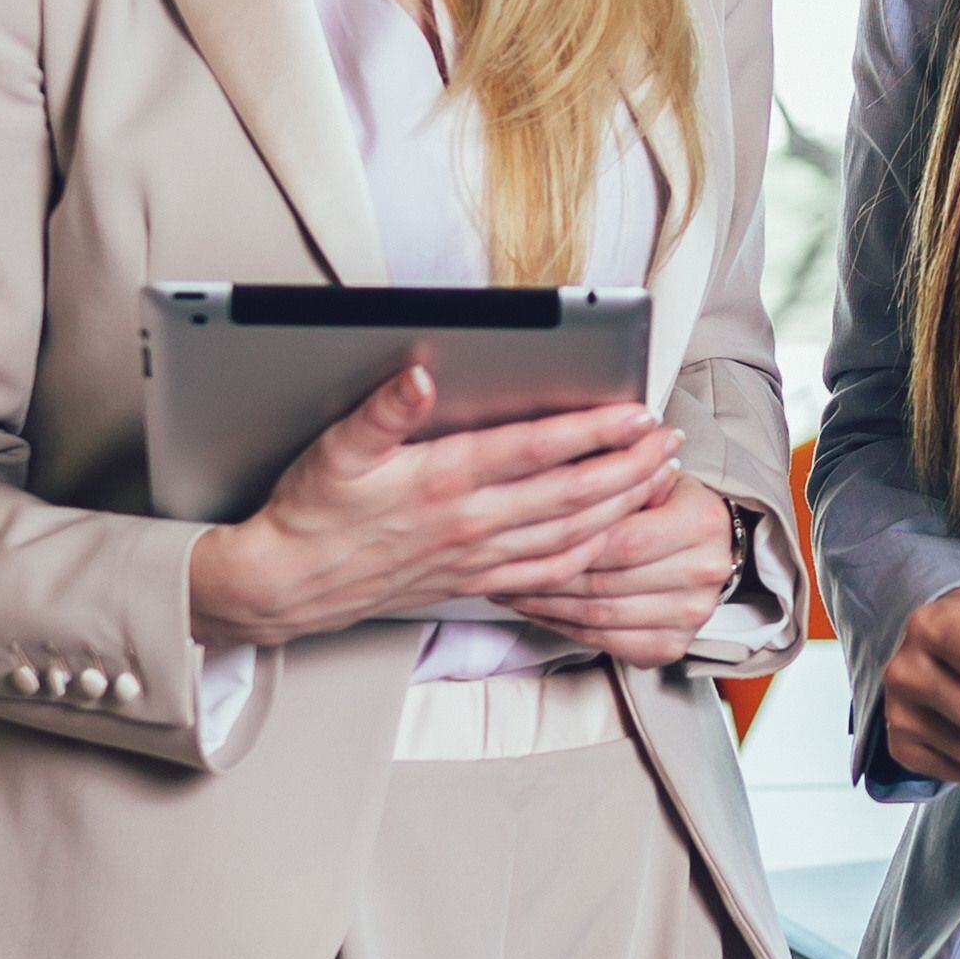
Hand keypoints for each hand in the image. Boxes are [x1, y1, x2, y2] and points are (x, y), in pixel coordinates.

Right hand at [183, 362, 685, 646]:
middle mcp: (471, 523)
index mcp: (444, 481)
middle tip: (668, 440)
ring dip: (621, 506)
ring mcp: (478, 559)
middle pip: (572, 495)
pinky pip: (549, 575)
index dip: (594, 430)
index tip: (635, 411)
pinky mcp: (475, 583)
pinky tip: (611, 536)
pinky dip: (590, 554)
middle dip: (629, 465)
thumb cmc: (314, 512)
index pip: (537, 451)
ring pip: (571, 535)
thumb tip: (422, 374)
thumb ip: (384, 408)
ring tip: (656, 477)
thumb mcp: (337, 449)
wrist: (292, 584)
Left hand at [469, 465, 739, 667]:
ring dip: (545, 604)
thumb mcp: (651, 474)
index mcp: (701, 523)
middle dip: (545, 575)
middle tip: (499, 563)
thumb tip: (564, 448)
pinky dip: (563, 626)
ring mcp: (689, 615)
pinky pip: (605, 641)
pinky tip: (536, 609)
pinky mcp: (672, 645)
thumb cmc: (671, 505)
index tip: (521, 533)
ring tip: (507, 585)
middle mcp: (703, 573)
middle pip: (605, 580)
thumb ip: (617, 470)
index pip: (622, 539)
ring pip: (599, 615)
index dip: (567, 540)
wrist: (712, 547)